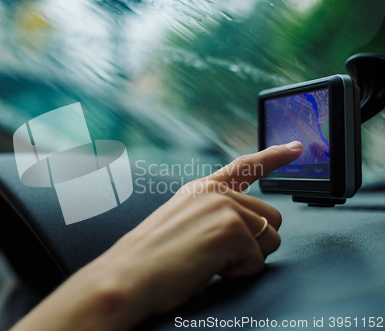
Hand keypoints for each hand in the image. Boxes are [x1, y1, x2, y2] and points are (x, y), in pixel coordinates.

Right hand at [11, 142, 302, 330]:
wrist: (127, 277)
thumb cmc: (150, 260)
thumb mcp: (182, 225)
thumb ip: (213, 215)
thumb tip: (246, 228)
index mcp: (201, 190)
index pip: (245, 166)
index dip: (275, 156)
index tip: (297, 147)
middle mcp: (214, 192)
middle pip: (271, 217)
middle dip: (254, 243)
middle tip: (216, 255)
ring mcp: (223, 206)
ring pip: (270, 239)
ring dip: (246, 258)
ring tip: (207, 261)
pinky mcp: (230, 227)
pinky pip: (257, 260)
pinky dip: (238, 272)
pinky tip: (208, 268)